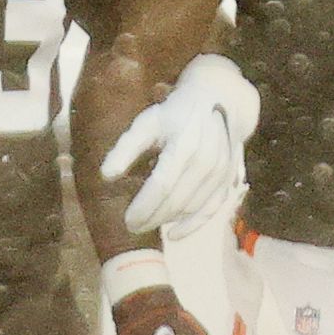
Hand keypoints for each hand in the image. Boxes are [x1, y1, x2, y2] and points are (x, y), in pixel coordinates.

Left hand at [103, 52, 256, 232]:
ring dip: (168, 219)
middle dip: (152, 218)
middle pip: (175, 201)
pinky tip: (175, 235)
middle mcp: (206, 162)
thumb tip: (105, 176)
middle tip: (132, 227)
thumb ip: (126, 148)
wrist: (219, 100)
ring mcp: (220, 173)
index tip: (127, 220)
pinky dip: (193, 225)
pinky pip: (211, 209)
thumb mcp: (148, 123)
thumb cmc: (176, 112)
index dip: (143, 207)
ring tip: (148, 222)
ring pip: (190, 208)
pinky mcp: (228, 179)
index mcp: (183, 146)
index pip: (161, 186)